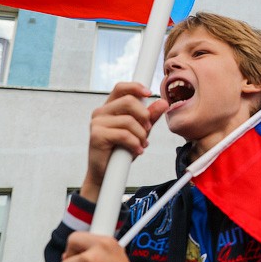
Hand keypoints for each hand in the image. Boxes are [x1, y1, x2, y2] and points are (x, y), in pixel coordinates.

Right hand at [82, 82, 168, 202]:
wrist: (107, 174)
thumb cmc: (122, 151)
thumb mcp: (140, 131)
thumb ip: (150, 116)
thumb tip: (164, 102)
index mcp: (110, 107)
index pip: (121, 88)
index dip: (136, 87)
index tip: (150, 94)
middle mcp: (101, 112)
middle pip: (129, 101)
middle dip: (144, 116)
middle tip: (148, 130)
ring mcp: (97, 123)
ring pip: (128, 120)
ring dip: (141, 135)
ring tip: (141, 144)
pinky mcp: (96, 135)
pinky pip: (124, 134)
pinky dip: (135, 144)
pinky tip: (137, 151)